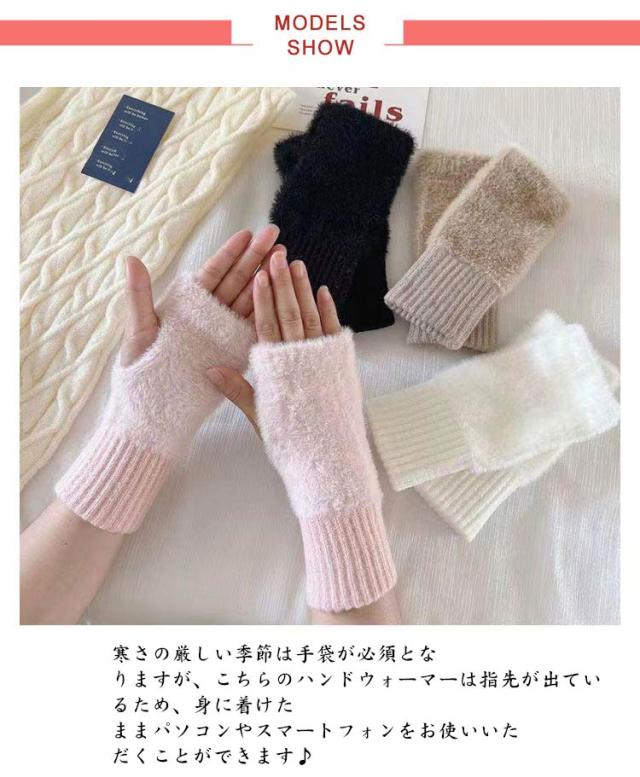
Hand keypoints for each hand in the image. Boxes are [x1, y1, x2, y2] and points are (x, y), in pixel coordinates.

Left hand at [121, 225, 280, 365]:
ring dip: (267, 279)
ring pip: (249, 299)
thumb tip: (130, 258)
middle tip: (274, 234)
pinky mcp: (233, 350)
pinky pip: (252, 327)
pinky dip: (267, 311)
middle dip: (256, 257)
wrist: (153, 406)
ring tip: (284, 258)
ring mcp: (222, 331)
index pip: (213, 271)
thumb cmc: (140, 369)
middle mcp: (208, 314)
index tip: (247, 233)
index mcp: (187, 303)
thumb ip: (139, 294)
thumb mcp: (140, 328)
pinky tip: (282, 294)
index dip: (230, 253)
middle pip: (236, 280)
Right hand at [207, 248, 340, 430]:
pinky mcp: (342, 365)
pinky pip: (333, 331)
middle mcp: (300, 359)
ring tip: (297, 265)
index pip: (265, 326)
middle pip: (288, 314)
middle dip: (282, 284)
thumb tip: (210, 367)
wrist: (327, 460)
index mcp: (276, 370)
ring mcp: (323, 359)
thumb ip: (237, 388)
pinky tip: (323, 291)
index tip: (258, 275)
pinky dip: (329, 310)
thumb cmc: (289, 441)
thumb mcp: (259, 415)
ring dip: (304, 290)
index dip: (262, 300)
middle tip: (276, 256)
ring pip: (310, 318)